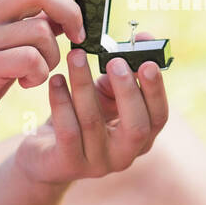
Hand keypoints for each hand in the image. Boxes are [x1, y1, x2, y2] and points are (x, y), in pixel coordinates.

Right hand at [0, 0, 91, 151]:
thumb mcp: (1, 40)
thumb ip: (30, 21)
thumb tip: (72, 7)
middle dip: (70, 11)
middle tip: (78, 35)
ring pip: (41, 30)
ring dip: (53, 53)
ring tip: (39, 69)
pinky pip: (31, 59)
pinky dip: (40, 73)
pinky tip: (26, 82)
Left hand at [14, 41, 168, 185]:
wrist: (46, 153)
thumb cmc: (82, 116)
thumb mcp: (105, 94)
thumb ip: (124, 71)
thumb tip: (144, 39)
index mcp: (141, 138)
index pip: (158, 117)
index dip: (156, 91)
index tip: (148, 63)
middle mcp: (125, 155)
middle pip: (137, 128)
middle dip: (127, 91)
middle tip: (115, 62)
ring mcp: (97, 164)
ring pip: (93, 122)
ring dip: (84, 84)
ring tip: (75, 56)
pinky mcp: (68, 165)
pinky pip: (67, 130)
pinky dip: (61, 101)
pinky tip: (56, 80)